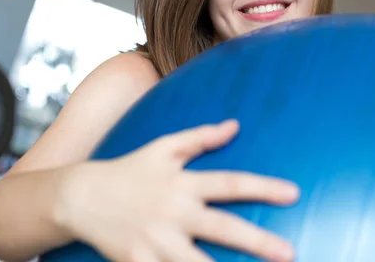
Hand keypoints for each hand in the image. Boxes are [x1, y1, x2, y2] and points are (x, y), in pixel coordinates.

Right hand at [63, 120, 298, 261]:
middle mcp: (174, 213)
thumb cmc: (129, 169)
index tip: (293, 193)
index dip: (263, 187)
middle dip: (257, 242)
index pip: (230, 183)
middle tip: (290, 254)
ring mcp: (156, 241)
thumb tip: (235, 125)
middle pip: (222, 228)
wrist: (81, 197)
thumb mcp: (164, 147)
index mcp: (183, 183)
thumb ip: (201, 137)